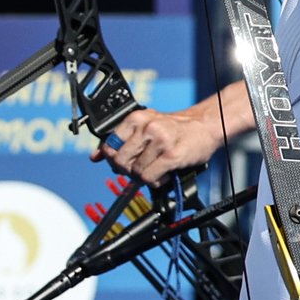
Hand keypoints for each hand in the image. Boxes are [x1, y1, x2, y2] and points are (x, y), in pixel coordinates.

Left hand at [93, 106, 224, 186]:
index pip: (109, 145)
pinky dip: (155, 181)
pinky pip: (150, 177)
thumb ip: (121, 140)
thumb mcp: (145, 126)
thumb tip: (95, 156)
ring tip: (156, 170)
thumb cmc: (175, 127)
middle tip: (138, 170)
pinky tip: (163, 174)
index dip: (112, 159)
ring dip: (144, 177)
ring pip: (135, 171)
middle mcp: (146, 127)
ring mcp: (159, 141)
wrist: (204, 126)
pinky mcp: (171, 156)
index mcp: (136, 118)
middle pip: (120, 160)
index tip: (119, 164)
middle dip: (127, 170)